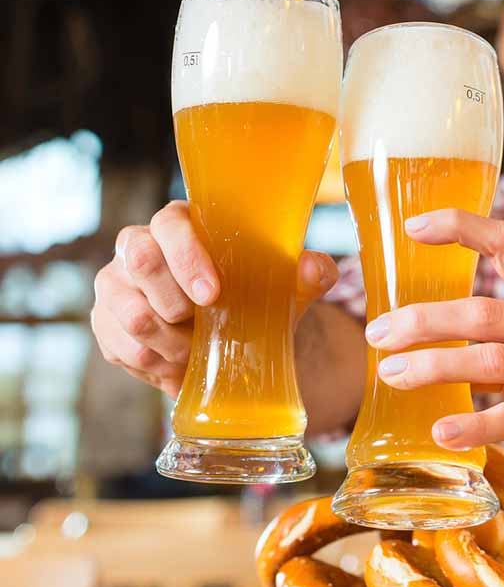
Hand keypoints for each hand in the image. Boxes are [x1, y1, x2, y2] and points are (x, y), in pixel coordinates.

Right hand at [90, 200, 337, 397]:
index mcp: (183, 223)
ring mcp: (116, 283)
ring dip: (169, 341)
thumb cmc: (257, 298)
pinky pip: (120, 346)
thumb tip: (315, 267)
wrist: (235, 338)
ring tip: (196, 350)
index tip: (212, 295)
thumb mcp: (288, 287)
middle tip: (204, 325)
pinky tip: (177, 363)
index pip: (170, 223)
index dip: (186, 257)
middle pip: (139, 261)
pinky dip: (155, 362)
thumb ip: (308, 273)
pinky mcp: (105, 322)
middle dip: (175, 302)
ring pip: (128, 312)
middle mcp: (139, 245)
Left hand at [366, 209, 503, 464]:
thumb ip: (501, 325)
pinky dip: (474, 425)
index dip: (459, 227)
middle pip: (481, 312)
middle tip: (377, 334)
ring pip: (490, 360)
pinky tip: (441, 432)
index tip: (412, 227)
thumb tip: (424, 333)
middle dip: (423, 321)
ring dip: (434, 368)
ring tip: (392, 375)